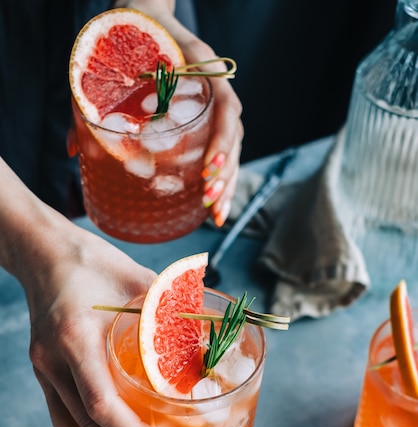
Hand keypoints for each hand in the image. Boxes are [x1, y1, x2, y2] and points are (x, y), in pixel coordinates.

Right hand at [16, 214, 181, 426]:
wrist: (43, 253)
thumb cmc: (92, 262)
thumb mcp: (139, 279)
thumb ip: (174, 310)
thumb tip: (215, 340)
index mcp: (74, 338)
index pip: (101, 404)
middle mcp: (53, 363)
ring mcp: (45, 373)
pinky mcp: (47, 378)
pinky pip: (65, 424)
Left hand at [113, 0, 243, 225]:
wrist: (144, 12)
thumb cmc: (129, 32)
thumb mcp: (112, 57)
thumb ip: (92, 98)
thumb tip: (72, 150)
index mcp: (200, 67)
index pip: (225, 105)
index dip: (221, 140)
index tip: (207, 169)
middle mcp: (214, 86)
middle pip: (234, 134)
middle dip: (225, 173)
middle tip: (209, 203)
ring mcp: (213, 101)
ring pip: (233, 145)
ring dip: (228, 182)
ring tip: (217, 215)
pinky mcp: (207, 114)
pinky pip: (223, 146)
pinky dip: (221, 175)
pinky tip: (213, 201)